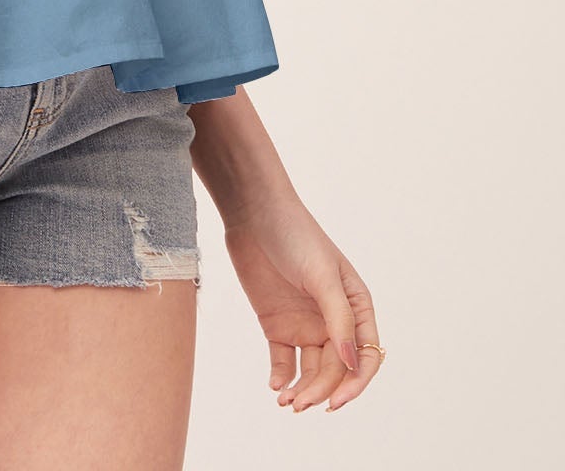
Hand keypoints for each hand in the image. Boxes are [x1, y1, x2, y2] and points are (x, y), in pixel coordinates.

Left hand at [222, 194, 382, 413]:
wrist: (252, 214)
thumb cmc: (296, 235)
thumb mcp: (322, 276)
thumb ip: (338, 319)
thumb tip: (352, 364)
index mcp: (356, 307)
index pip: (365, 356)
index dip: (355, 383)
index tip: (335, 402)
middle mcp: (333, 320)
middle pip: (335, 369)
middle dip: (321, 390)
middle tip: (300, 405)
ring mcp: (305, 323)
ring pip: (311, 370)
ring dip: (303, 390)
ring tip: (287, 402)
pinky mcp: (277, 325)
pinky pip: (285, 361)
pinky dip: (282, 377)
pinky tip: (276, 387)